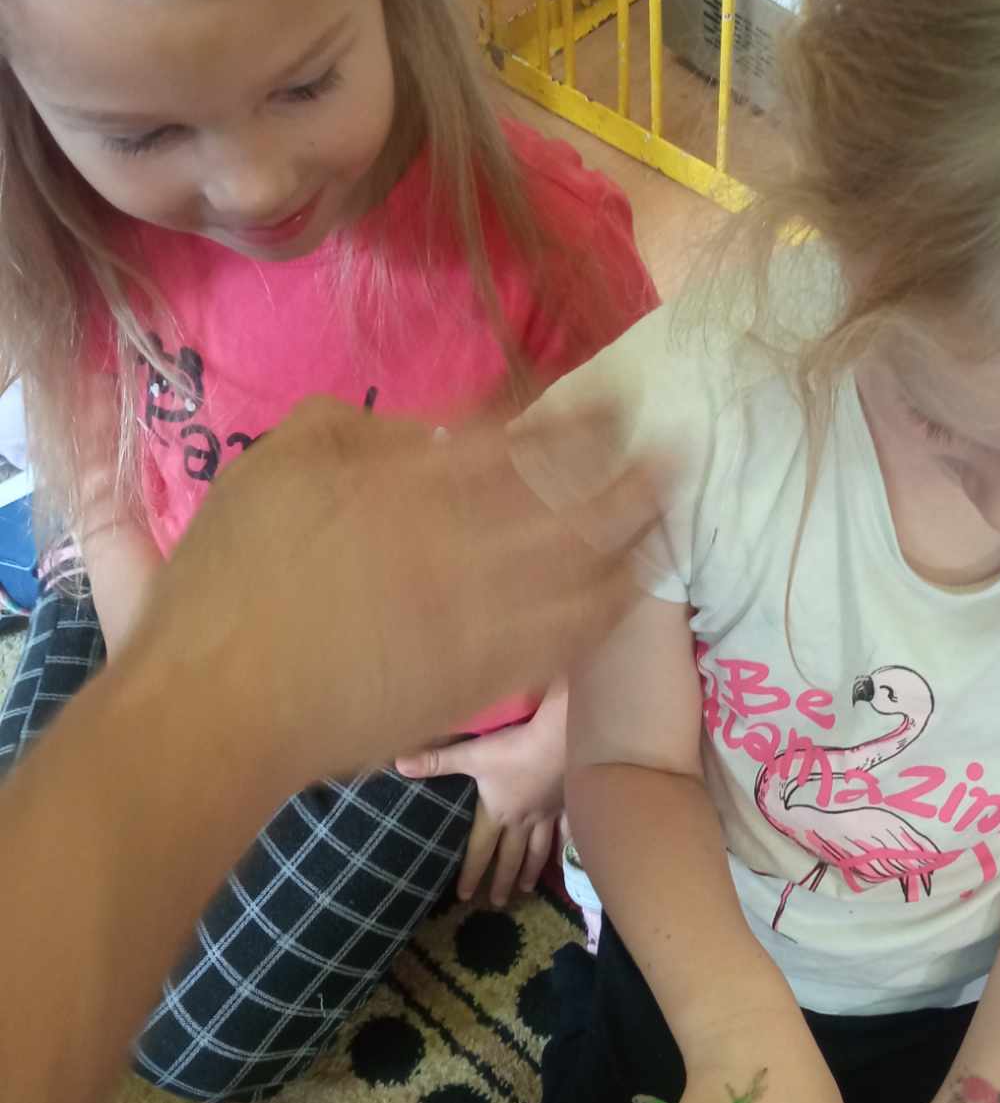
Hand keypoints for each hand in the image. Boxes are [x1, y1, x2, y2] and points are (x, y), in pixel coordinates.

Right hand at [124, 399, 659, 784]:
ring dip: (634, 533)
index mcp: (414, 483)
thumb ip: (355, 432)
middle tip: (674, 442)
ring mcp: (480, 618)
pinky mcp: (482, 680)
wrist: (222, 706)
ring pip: (585, 568)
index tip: (606, 395)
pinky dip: (605, 606)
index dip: (571, 411)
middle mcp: (465, 544)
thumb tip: (425, 436)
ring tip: (669, 508)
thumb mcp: (276, 464)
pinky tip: (626, 588)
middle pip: (574, 496)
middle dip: (631, 465)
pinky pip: (567, 637)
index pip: (516, 435)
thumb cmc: (231, 579)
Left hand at [397, 694, 566, 904]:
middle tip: (497, 902)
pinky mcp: (567, 804)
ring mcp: (547, 815)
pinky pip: (566, 831)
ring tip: (528, 888)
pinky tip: (567, 858)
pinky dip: (566, 847)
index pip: (480, 850)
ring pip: (539, 850)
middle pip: (511, 857)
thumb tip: (398, 765)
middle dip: (503, 881)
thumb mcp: (471, 754)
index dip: (471, 874)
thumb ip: (436, 761)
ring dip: (531, 870)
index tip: (464, 896)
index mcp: (496, 813)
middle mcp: (521, 821)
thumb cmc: (514, 749)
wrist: (560, 740)